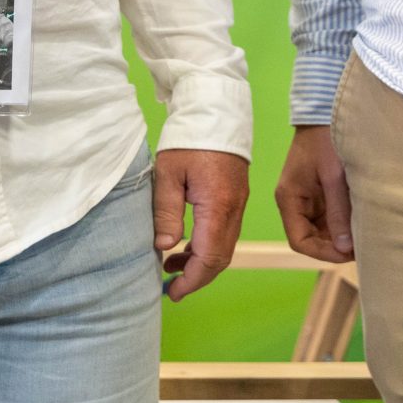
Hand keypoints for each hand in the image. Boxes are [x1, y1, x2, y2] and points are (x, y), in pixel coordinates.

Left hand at [155, 148, 249, 301]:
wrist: (215, 111)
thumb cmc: (188, 139)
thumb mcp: (168, 174)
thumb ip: (166, 212)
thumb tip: (164, 247)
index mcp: (217, 206)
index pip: (209, 257)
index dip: (191, 279)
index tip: (173, 291)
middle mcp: (234, 209)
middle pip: (220, 258)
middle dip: (197, 277)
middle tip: (171, 287)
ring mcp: (238, 203)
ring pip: (224, 247)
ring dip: (201, 262)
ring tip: (172, 264)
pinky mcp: (236, 197)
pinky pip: (225, 232)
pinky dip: (208, 246)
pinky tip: (186, 244)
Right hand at [274, 124, 353, 261]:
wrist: (325, 111)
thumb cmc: (326, 139)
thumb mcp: (333, 176)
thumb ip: (338, 212)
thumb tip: (345, 247)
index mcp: (290, 198)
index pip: (300, 241)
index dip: (323, 253)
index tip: (348, 253)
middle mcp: (295, 202)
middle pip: (312, 238)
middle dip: (335, 246)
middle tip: (363, 246)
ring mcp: (308, 198)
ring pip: (322, 229)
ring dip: (341, 235)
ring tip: (365, 236)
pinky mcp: (320, 192)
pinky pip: (329, 216)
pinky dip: (344, 222)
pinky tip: (361, 222)